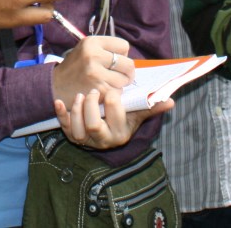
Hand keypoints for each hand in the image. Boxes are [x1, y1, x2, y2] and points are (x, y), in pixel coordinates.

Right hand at [52, 35, 133, 104]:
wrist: (55, 86)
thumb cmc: (74, 68)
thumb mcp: (85, 49)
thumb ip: (105, 49)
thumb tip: (127, 56)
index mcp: (92, 42)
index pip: (124, 46)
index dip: (122, 55)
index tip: (113, 61)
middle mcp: (93, 55)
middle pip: (128, 64)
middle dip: (126, 72)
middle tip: (117, 76)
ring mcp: (95, 74)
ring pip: (124, 80)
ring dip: (119, 85)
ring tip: (106, 83)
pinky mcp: (97, 90)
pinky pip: (117, 93)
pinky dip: (112, 94)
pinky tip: (101, 91)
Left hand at [52, 87, 171, 151]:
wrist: (105, 127)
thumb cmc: (123, 117)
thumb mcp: (137, 114)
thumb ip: (151, 106)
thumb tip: (171, 101)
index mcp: (120, 134)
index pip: (115, 116)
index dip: (112, 100)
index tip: (112, 89)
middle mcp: (103, 140)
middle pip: (93, 125)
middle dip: (92, 106)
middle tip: (94, 91)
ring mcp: (86, 140)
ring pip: (77, 129)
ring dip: (77, 110)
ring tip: (81, 95)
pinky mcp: (72, 135)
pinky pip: (64, 127)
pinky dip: (60, 114)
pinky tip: (59, 101)